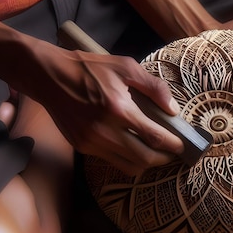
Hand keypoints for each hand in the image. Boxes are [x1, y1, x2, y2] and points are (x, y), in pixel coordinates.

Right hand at [24, 42, 184, 173]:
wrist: (48, 76)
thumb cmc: (90, 68)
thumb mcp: (125, 67)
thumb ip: (153, 87)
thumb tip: (173, 109)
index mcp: (118, 109)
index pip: (155, 137)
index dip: (174, 145)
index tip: (183, 145)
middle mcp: (105, 130)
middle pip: (145, 159)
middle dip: (164, 159)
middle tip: (173, 152)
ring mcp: (92, 142)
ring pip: (130, 166)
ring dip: (147, 163)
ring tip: (156, 152)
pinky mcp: (83, 147)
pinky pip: (113, 161)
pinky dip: (128, 158)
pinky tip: (134, 147)